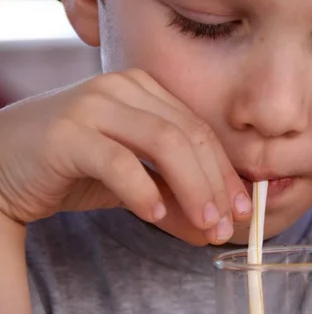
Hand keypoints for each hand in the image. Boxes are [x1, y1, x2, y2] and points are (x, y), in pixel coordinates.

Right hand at [0, 69, 251, 244]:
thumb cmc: (70, 169)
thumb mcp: (133, 182)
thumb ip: (172, 197)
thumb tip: (213, 226)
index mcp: (143, 90)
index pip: (200, 131)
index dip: (226, 172)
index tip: (243, 209)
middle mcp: (122, 87)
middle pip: (190, 135)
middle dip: (216, 184)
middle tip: (227, 225)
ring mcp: (93, 104)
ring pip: (164, 142)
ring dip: (193, 188)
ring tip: (205, 224)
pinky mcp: (66, 132)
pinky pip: (118, 161)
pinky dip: (143, 191)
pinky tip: (154, 215)